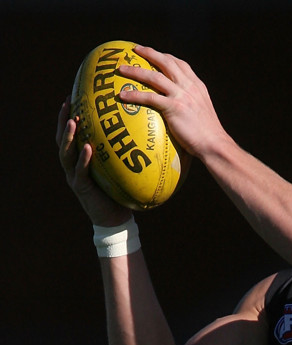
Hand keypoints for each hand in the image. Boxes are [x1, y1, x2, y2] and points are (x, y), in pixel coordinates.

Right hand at [56, 97, 130, 226]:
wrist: (116, 219)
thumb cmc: (120, 191)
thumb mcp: (121, 167)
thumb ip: (124, 150)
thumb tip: (146, 129)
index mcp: (80, 157)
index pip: (72, 133)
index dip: (69, 115)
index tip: (74, 95)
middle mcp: (73, 165)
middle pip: (62, 138)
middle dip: (63, 120)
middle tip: (68, 102)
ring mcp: (74, 176)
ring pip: (66, 153)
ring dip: (69, 136)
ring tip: (73, 121)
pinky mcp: (81, 188)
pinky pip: (80, 171)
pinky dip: (83, 159)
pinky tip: (88, 148)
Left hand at [117, 46, 229, 159]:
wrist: (214, 144)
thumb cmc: (208, 136)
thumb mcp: (203, 113)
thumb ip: (193, 105)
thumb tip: (182, 112)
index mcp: (197, 86)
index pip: (181, 64)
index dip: (167, 57)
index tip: (156, 54)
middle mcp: (189, 86)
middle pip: (166, 62)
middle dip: (149, 53)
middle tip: (135, 50)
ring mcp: (181, 95)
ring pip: (154, 76)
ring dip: (136, 71)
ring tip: (121, 70)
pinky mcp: (174, 107)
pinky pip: (150, 98)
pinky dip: (135, 95)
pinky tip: (123, 96)